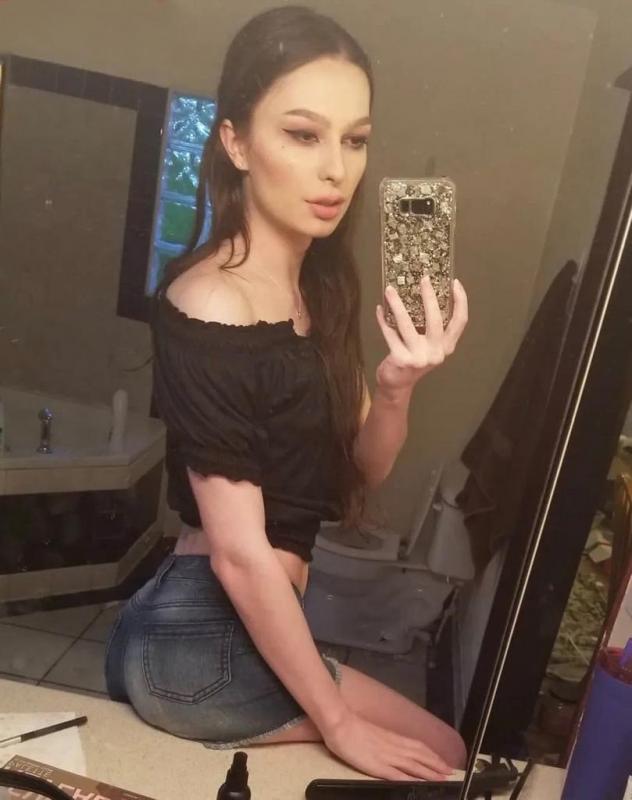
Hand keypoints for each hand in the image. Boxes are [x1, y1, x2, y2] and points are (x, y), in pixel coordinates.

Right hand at [322, 707, 454, 780]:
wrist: (341, 724)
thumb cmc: (354, 727)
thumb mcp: (376, 734)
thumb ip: (388, 742)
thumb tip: (398, 748)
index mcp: (393, 738)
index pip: (419, 747)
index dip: (433, 755)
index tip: (444, 762)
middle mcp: (394, 747)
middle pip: (420, 756)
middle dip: (436, 765)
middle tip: (450, 772)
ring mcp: (387, 756)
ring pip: (413, 765)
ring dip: (429, 772)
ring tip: (442, 778)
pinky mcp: (377, 766)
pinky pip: (396, 774)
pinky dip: (409, 779)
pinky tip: (417, 784)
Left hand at [375, 276, 467, 396]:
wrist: (398, 384)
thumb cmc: (414, 359)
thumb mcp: (429, 346)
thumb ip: (432, 328)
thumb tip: (425, 294)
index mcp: (447, 347)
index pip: (460, 321)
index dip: (460, 301)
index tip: (455, 283)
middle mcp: (436, 352)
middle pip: (435, 319)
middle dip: (429, 296)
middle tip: (423, 279)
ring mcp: (418, 357)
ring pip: (407, 324)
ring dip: (397, 304)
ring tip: (389, 289)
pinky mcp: (401, 359)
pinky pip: (390, 334)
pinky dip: (383, 320)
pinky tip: (379, 309)